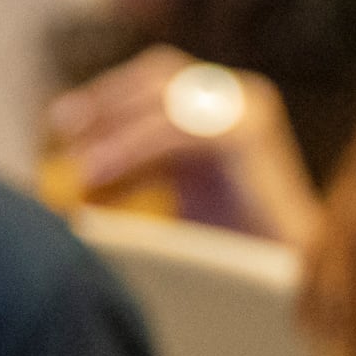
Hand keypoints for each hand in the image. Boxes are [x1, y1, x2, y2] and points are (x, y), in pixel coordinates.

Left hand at [45, 46, 324, 246]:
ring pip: (164, 102)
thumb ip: (142, 169)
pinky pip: (174, 131)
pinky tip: (99, 174)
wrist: (291, 282)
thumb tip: (76, 161)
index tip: (66, 122)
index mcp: (231, 110)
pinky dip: (130, 151)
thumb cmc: (235, 254)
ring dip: (115, 131)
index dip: (110, 93)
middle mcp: (244, 99)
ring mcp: (249, 111)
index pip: (161, 77)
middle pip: (161, 73)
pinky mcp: (246, 135)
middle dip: (107, 98)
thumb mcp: (180, 196)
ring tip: (82, 169)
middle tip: (64, 130)